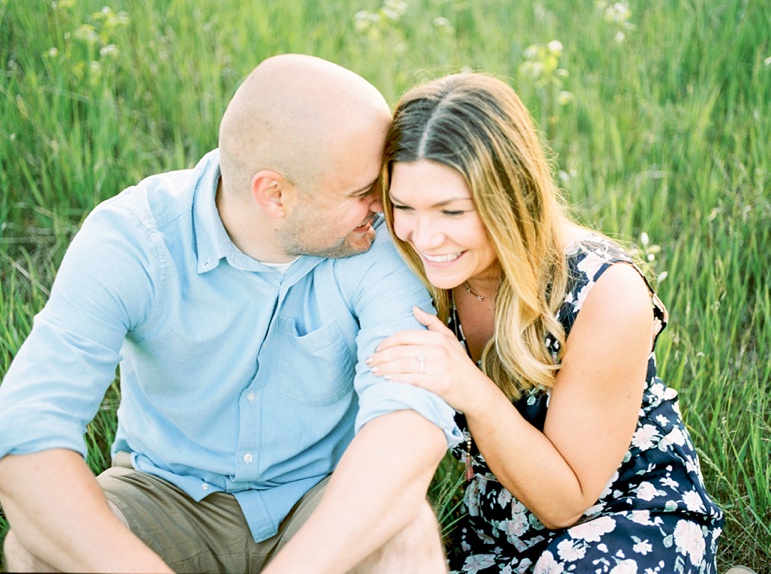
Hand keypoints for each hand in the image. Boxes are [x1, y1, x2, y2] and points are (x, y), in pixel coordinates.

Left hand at [366, 306, 486, 412]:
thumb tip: (414, 309)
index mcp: (438, 338)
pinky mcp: (439, 384)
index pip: (405, 336)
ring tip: (373, 371)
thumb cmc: (460, 366)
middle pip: (401, 351)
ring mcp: (439, 368)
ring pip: (404, 365)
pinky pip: (412, 379)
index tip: (377, 349)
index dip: (387, 342)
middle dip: (381, 356)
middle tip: (368, 362)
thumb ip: (432, 323)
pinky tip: (386, 379)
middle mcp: (438, 351)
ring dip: (384, 368)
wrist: (477, 391)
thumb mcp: (450, 339)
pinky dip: (396, 379)